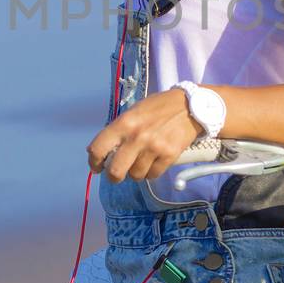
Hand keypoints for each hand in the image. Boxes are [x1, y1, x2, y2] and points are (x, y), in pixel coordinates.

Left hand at [87, 87, 204, 182]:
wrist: (189, 106)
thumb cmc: (158, 108)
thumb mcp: (134, 112)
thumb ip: (119, 130)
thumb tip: (102, 151)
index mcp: (124, 123)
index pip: (98, 148)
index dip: (94, 162)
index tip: (97, 167)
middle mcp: (136, 137)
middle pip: (116, 171)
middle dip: (114, 176)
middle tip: (117, 174)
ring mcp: (154, 148)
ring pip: (136, 175)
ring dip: (136, 172)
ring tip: (141, 162)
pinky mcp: (169, 156)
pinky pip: (153, 175)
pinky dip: (151, 172)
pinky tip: (154, 162)